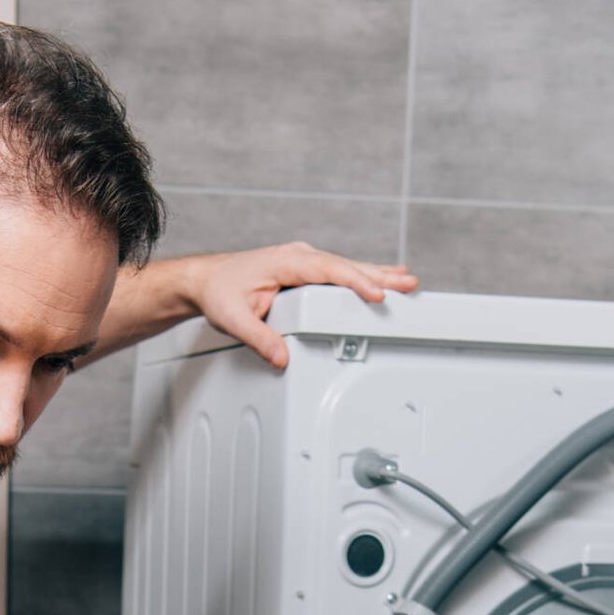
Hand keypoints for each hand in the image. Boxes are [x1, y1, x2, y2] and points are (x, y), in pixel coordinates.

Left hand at [190, 242, 416, 369]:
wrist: (205, 280)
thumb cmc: (218, 293)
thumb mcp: (233, 319)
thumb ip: (259, 338)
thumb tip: (282, 358)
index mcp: (286, 261)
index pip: (329, 270)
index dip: (355, 283)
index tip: (376, 295)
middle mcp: (298, 256)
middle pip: (346, 265)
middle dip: (379, 275)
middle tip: (409, 284)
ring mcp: (303, 260)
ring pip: (346, 266)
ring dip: (376, 273)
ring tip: (407, 280)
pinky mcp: (304, 269)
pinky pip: (338, 271)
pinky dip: (361, 275)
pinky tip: (380, 278)